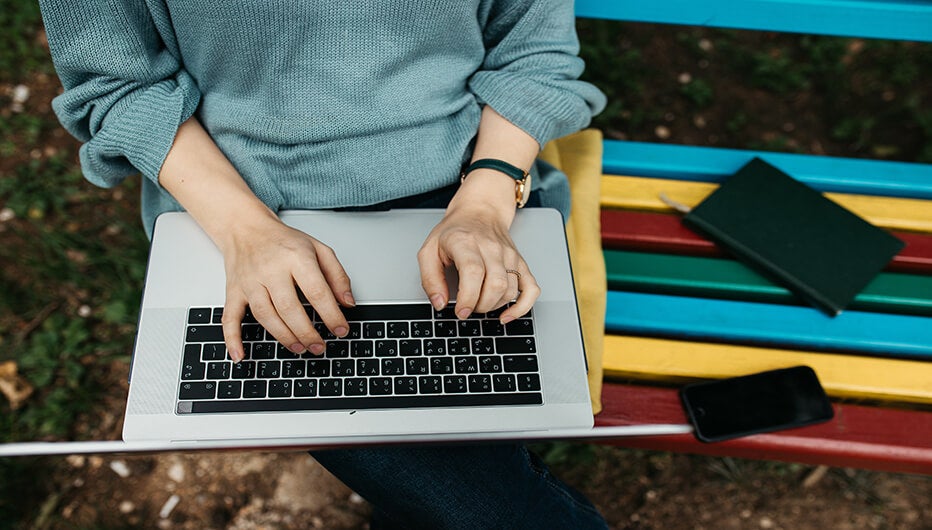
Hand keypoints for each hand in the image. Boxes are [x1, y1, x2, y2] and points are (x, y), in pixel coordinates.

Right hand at [217, 213, 353, 361]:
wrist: (246, 228)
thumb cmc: (284, 241)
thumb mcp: (319, 249)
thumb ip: (337, 275)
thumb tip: (348, 303)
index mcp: (296, 258)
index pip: (317, 291)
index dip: (332, 315)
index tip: (341, 330)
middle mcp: (271, 270)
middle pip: (289, 308)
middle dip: (307, 332)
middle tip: (319, 346)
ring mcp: (250, 282)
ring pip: (265, 315)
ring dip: (283, 336)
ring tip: (299, 348)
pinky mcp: (234, 291)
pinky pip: (230, 317)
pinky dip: (233, 338)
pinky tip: (240, 355)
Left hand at [418, 201, 539, 322]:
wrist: (480, 211)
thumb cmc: (454, 232)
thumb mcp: (429, 250)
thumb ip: (429, 279)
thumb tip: (439, 303)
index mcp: (466, 242)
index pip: (473, 272)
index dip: (468, 297)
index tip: (460, 311)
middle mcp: (491, 248)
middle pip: (495, 285)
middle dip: (480, 306)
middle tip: (468, 307)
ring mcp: (509, 255)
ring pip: (510, 290)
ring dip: (493, 306)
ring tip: (480, 303)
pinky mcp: (520, 263)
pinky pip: (531, 289)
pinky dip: (522, 306)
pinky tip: (507, 314)